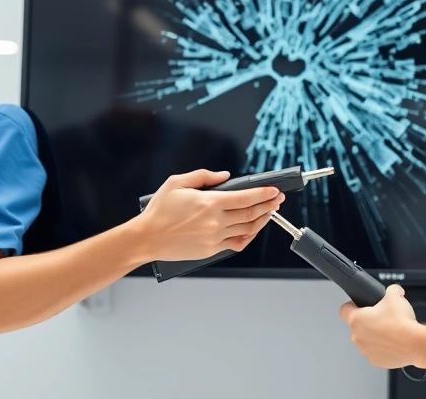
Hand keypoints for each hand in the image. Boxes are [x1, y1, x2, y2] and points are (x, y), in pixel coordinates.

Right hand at [137, 169, 284, 260]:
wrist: (147, 238)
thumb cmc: (160, 210)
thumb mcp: (177, 182)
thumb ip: (204, 176)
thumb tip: (225, 176)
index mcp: (209, 203)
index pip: (245, 198)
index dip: (263, 194)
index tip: (274, 190)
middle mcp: (215, 222)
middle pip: (251, 214)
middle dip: (268, 205)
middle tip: (278, 199)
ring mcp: (214, 238)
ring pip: (247, 229)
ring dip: (262, 220)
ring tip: (269, 211)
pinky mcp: (211, 250)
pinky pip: (237, 244)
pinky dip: (249, 236)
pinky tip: (253, 229)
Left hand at [339, 285, 419, 368]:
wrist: (415, 344)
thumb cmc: (402, 323)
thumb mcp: (395, 296)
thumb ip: (391, 290)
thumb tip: (394, 290)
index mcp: (357, 319)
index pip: (344, 309)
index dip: (352, 305)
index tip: (360, 305)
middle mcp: (358, 336)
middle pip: (357, 326)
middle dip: (368, 321)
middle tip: (382, 317)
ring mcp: (366, 350)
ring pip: (366, 340)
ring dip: (374, 335)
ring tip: (389, 331)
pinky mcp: (375, 361)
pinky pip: (376, 352)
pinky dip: (382, 348)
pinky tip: (393, 342)